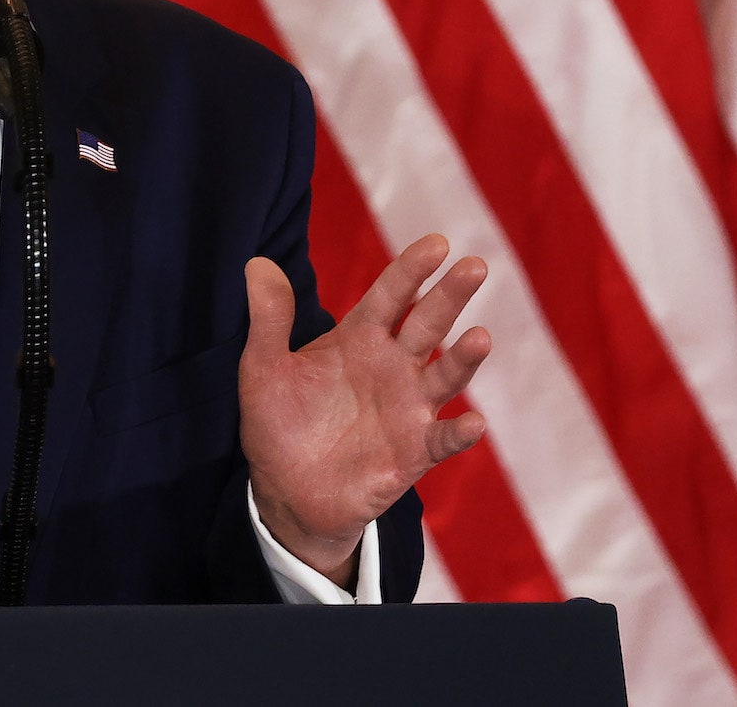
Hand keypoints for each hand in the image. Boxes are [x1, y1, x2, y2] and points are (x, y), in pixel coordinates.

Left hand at [239, 234, 490, 584]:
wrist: (286, 493)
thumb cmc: (278, 424)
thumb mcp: (263, 368)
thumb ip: (269, 319)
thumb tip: (257, 262)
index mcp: (358, 339)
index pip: (390, 296)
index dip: (411, 270)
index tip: (437, 243)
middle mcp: (391, 367)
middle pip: (428, 324)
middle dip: (450, 296)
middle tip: (474, 266)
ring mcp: (408, 408)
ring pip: (445, 375)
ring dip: (464, 358)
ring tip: (479, 337)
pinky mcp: (414, 452)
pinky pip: (443, 439)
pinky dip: (459, 431)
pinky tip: (472, 422)